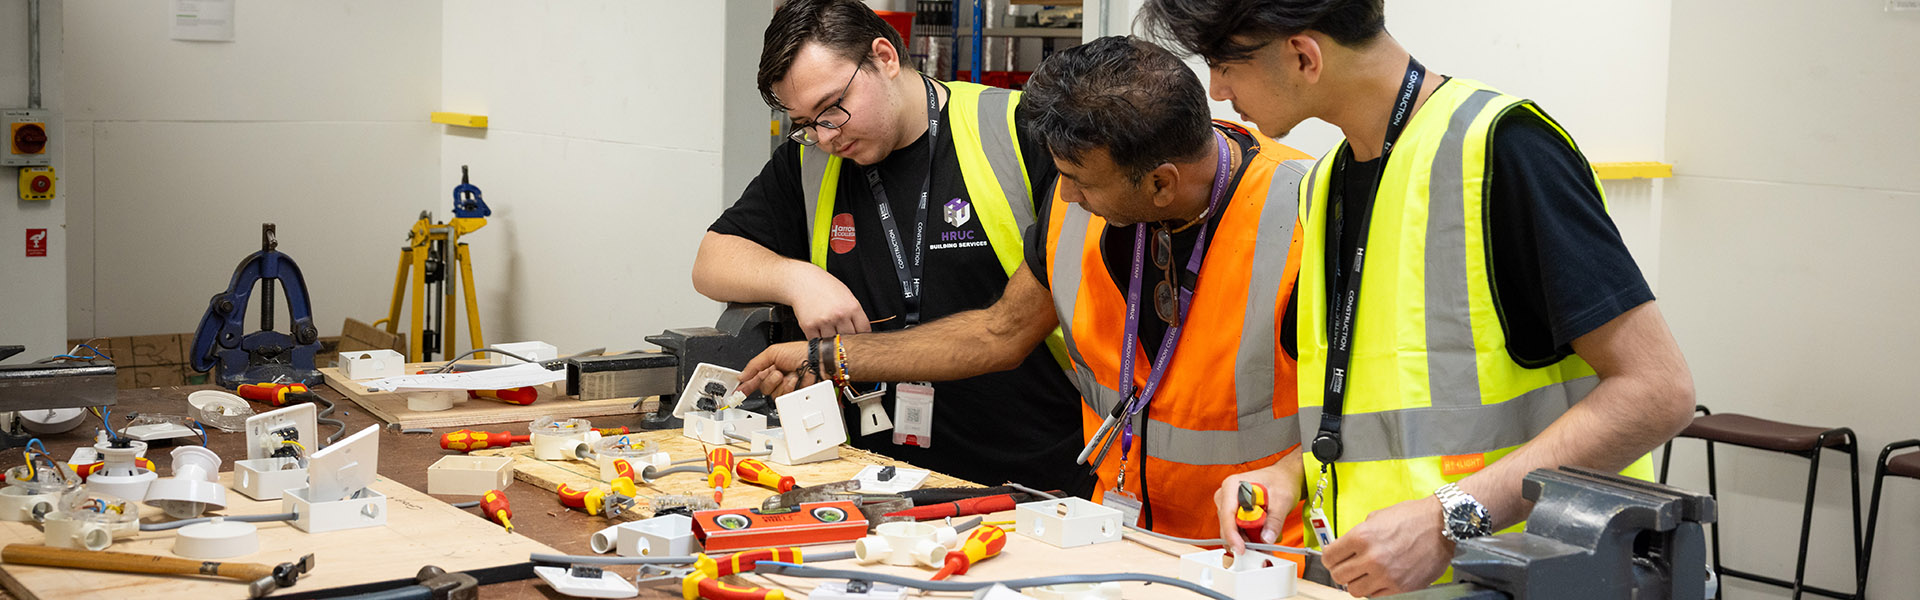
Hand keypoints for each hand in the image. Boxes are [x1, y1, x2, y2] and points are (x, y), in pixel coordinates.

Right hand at [736, 341, 811, 396]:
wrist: (816, 361)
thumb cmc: (800, 352)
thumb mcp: (772, 352)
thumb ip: (754, 365)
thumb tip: (742, 375)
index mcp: (769, 366)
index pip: (753, 379)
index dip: (745, 386)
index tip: (737, 392)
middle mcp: (776, 377)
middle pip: (762, 388)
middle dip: (769, 380)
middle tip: (778, 372)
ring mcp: (785, 386)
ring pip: (772, 393)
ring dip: (781, 383)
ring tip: (789, 374)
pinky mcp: (792, 394)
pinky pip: (783, 396)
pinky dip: (789, 387)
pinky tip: (795, 380)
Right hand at [786, 266, 871, 338]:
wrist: (802, 281)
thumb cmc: (825, 286)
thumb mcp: (846, 295)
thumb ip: (855, 314)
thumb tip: (862, 332)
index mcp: (852, 307)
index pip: (863, 330)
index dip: (862, 336)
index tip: (859, 338)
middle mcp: (839, 315)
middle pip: (849, 339)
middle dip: (847, 339)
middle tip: (842, 336)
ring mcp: (824, 321)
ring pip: (833, 343)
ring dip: (832, 341)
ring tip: (828, 330)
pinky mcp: (809, 326)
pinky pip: (817, 341)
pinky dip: (819, 340)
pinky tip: (819, 330)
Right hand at [1214, 465, 1299, 554]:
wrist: (1283, 477)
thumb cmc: (1280, 481)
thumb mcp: (1282, 499)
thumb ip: (1275, 520)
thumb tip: (1267, 538)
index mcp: (1233, 486)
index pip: (1227, 514)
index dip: (1232, 534)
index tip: (1241, 548)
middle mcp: (1226, 495)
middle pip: (1227, 525)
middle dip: (1242, 540)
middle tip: (1260, 551)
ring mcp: (1228, 504)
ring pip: (1231, 529)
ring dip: (1247, 540)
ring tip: (1265, 546)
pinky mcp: (1233, 512)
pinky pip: (1237, 529)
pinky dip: (1248, 537)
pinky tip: (1260, 540)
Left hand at [1322, 496, 1452, 596]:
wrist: (1443, 526)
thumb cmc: (1413, 518)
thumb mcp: (1377, 517)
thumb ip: (1358, 534)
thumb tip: (1344, 547)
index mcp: (1361, 537)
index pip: (1329, 557)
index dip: (1330, 557)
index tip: (1333, 558)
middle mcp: (1372, 558)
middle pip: (1338, 576)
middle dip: (1341, 570)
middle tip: (1348, 566)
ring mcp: (1387, 575)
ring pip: (1355, 590)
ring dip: (1357, 582)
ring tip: (1365, 573)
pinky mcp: (1401, 587)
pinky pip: (1376, 596)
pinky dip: (1375, 589)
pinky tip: (1380, 578)